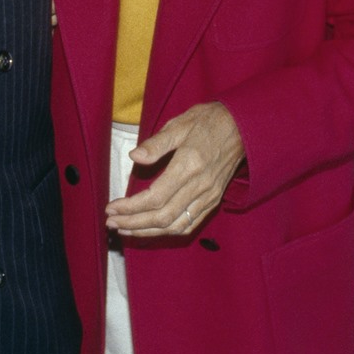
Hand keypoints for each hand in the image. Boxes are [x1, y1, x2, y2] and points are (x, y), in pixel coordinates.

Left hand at [105, 102, 244, 236]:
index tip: (111, 207)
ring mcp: (209, 196)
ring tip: (125, 229)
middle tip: (111, 222)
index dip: (131, 207)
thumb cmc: (207, 121)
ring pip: (176, 226)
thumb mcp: (179, 124)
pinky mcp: (213, 200)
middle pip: (163, 217)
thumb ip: (156, 143)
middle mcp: (200, 186)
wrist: (242, 127)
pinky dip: (168, 231)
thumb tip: (133, 156)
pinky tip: (152, 229)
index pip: (155, 197)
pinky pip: (189, 224)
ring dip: (148, 232)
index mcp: (189, 166)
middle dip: (134, 223)